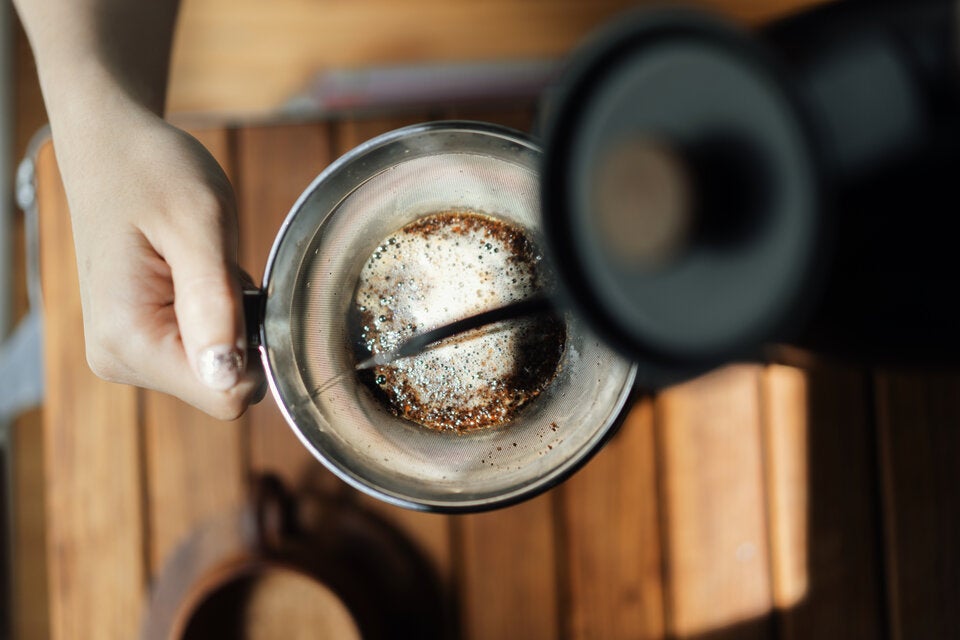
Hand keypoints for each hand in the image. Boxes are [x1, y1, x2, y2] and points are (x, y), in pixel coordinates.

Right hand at [61, 107, 263, 418]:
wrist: (112, 147)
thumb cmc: (153, 172)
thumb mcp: (197, 223)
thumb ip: (213, 302)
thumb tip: (226, 378)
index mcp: (129, 341)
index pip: (226, 396)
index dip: (257, 353)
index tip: (245, 293)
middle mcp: (120, 360)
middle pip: (224, 388)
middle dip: (243, 334)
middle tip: (220, 270)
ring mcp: (127, 353)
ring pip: (219, 371)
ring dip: (231, 321)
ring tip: (204, 266)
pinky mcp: (140, 341)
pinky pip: (205, 351)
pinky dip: (218, 317)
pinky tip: (197, 275)